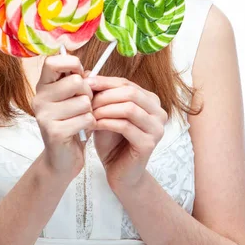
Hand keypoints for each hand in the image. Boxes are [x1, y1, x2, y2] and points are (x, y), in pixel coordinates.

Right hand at [33, 54, 95, 179]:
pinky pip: (86, 119)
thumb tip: (88, 72)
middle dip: (88, 93)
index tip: (79, 74)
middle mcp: (39, 98)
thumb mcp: (75, 97)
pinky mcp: (54, 132)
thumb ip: (80, 81)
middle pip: (76, 81)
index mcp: (43, 85)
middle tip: (83, 105)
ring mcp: (44, 115)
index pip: (52, 61)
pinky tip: (82, 130)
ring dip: (89, 111)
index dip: (71, 63)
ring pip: (84, 101)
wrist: (62, 159)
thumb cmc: (72, 122)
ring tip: (81, 119)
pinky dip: (90, 124)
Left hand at [84, 73, 167, 190]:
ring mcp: (157, 128)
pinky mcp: (149, 144)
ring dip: (105, 108)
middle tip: (86, 100)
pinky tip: (94, 124)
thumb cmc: (112, 140)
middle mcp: (159, 112)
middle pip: (131, 92)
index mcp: (151, 101)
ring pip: (129, 108)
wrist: (119, 172)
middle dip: (105, 95)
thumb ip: (101, 94)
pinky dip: (107, 122)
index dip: (105, 82)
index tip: (85, 83)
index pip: (127, 83)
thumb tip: (87, 72)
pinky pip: (125, 126)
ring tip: (89, 113)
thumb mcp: (105, 112)